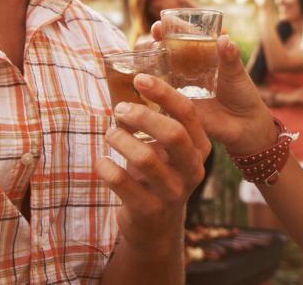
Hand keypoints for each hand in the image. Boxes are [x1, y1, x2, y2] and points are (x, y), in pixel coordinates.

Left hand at [94, 74, 211, 252]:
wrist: (156, 225)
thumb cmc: (158, 174)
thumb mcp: (166, 150)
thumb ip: (157, 123)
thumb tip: (130, 93)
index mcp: (200, 148)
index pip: (188, 113)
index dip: (164, 92)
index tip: (140, 79)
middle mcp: (193, 170)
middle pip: (173, 134)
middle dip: (142, 116)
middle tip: (119, 110)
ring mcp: (173, 192)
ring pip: (145, 158)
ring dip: (120, 140)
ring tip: (110, 134)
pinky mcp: (150, 210)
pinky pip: (122, 182)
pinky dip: (106, 167)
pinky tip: (102, 162)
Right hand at [151, 20, 275, 155]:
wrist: (242, 125)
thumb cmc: (241, 93)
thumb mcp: (237, 72)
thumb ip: (231, 56)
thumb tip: (225, 39)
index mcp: (198, 54)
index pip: (178, 35)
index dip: (167, 28)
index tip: (160, 26)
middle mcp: (183, 68)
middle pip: (159, 50)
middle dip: (150, 44)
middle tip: (150, 43)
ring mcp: (176, 86)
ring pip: (153, 71)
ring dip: (144, 65)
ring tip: (142, 63)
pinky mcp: (172, 105)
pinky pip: (154, 96)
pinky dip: (145, 90)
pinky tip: (139, 86)